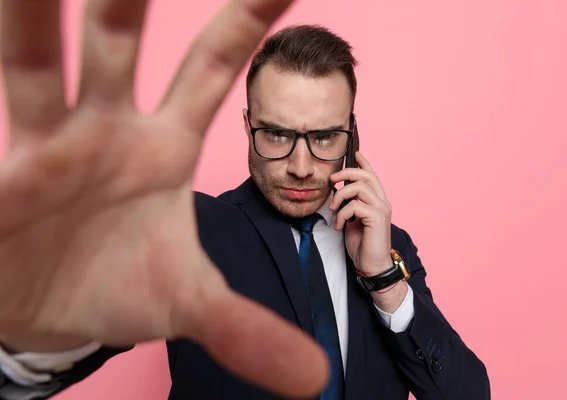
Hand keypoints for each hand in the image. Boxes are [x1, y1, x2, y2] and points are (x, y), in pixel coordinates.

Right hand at [0, 0, 326, 397]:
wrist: (52, 318)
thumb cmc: (122, 290)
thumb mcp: (192, 305)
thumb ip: (248, 331)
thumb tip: (313, 379)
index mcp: (165, 146)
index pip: (213, 66)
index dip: (247, 16)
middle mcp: (108, 130)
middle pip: (119, 39)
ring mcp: (50, 145)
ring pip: (36, 63)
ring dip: (30, 14)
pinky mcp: (3, 176)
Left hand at [329, 152, 392, 274]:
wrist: (373, 265)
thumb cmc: (363, 245)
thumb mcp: (352, 220)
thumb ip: (350, 206)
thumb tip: (338, 193)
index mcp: (377, 201)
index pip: (372, 175)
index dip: (364, 162)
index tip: (355, 153)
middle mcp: (382, 202)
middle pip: (366, 175)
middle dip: (346, 172)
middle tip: (331, 179)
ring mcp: (381, 209)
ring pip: (359, 187)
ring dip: (340, 196)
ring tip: (333, 210)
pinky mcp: (377, 218)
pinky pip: (355, 205)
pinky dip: (342, 214)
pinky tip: (340, 226)